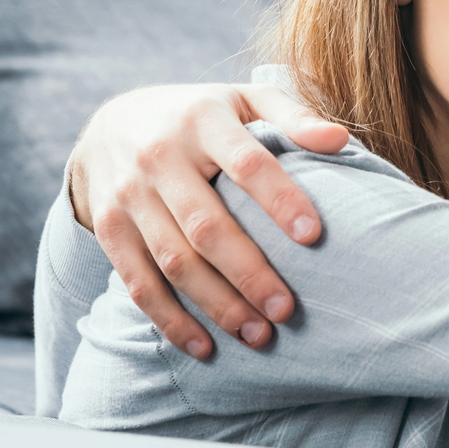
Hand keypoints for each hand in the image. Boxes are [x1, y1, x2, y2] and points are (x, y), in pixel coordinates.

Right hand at [69, 83, 347, 357]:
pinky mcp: (107, 228)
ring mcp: (128, 196)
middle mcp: (158, 158)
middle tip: (286, 309)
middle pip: (206, 225)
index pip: (246, 162)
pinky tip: (204, 347)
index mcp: (201, 121)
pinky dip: (170, 320)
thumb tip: (341, 139)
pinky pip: (138, 282)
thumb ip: (293, 116)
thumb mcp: (245, 99)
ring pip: (173, 261)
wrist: (111, 122)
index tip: (314, 235)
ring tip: (258, 335)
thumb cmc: (202, 114)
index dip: (279, 198)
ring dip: (215, 304)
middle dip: (248, 272)